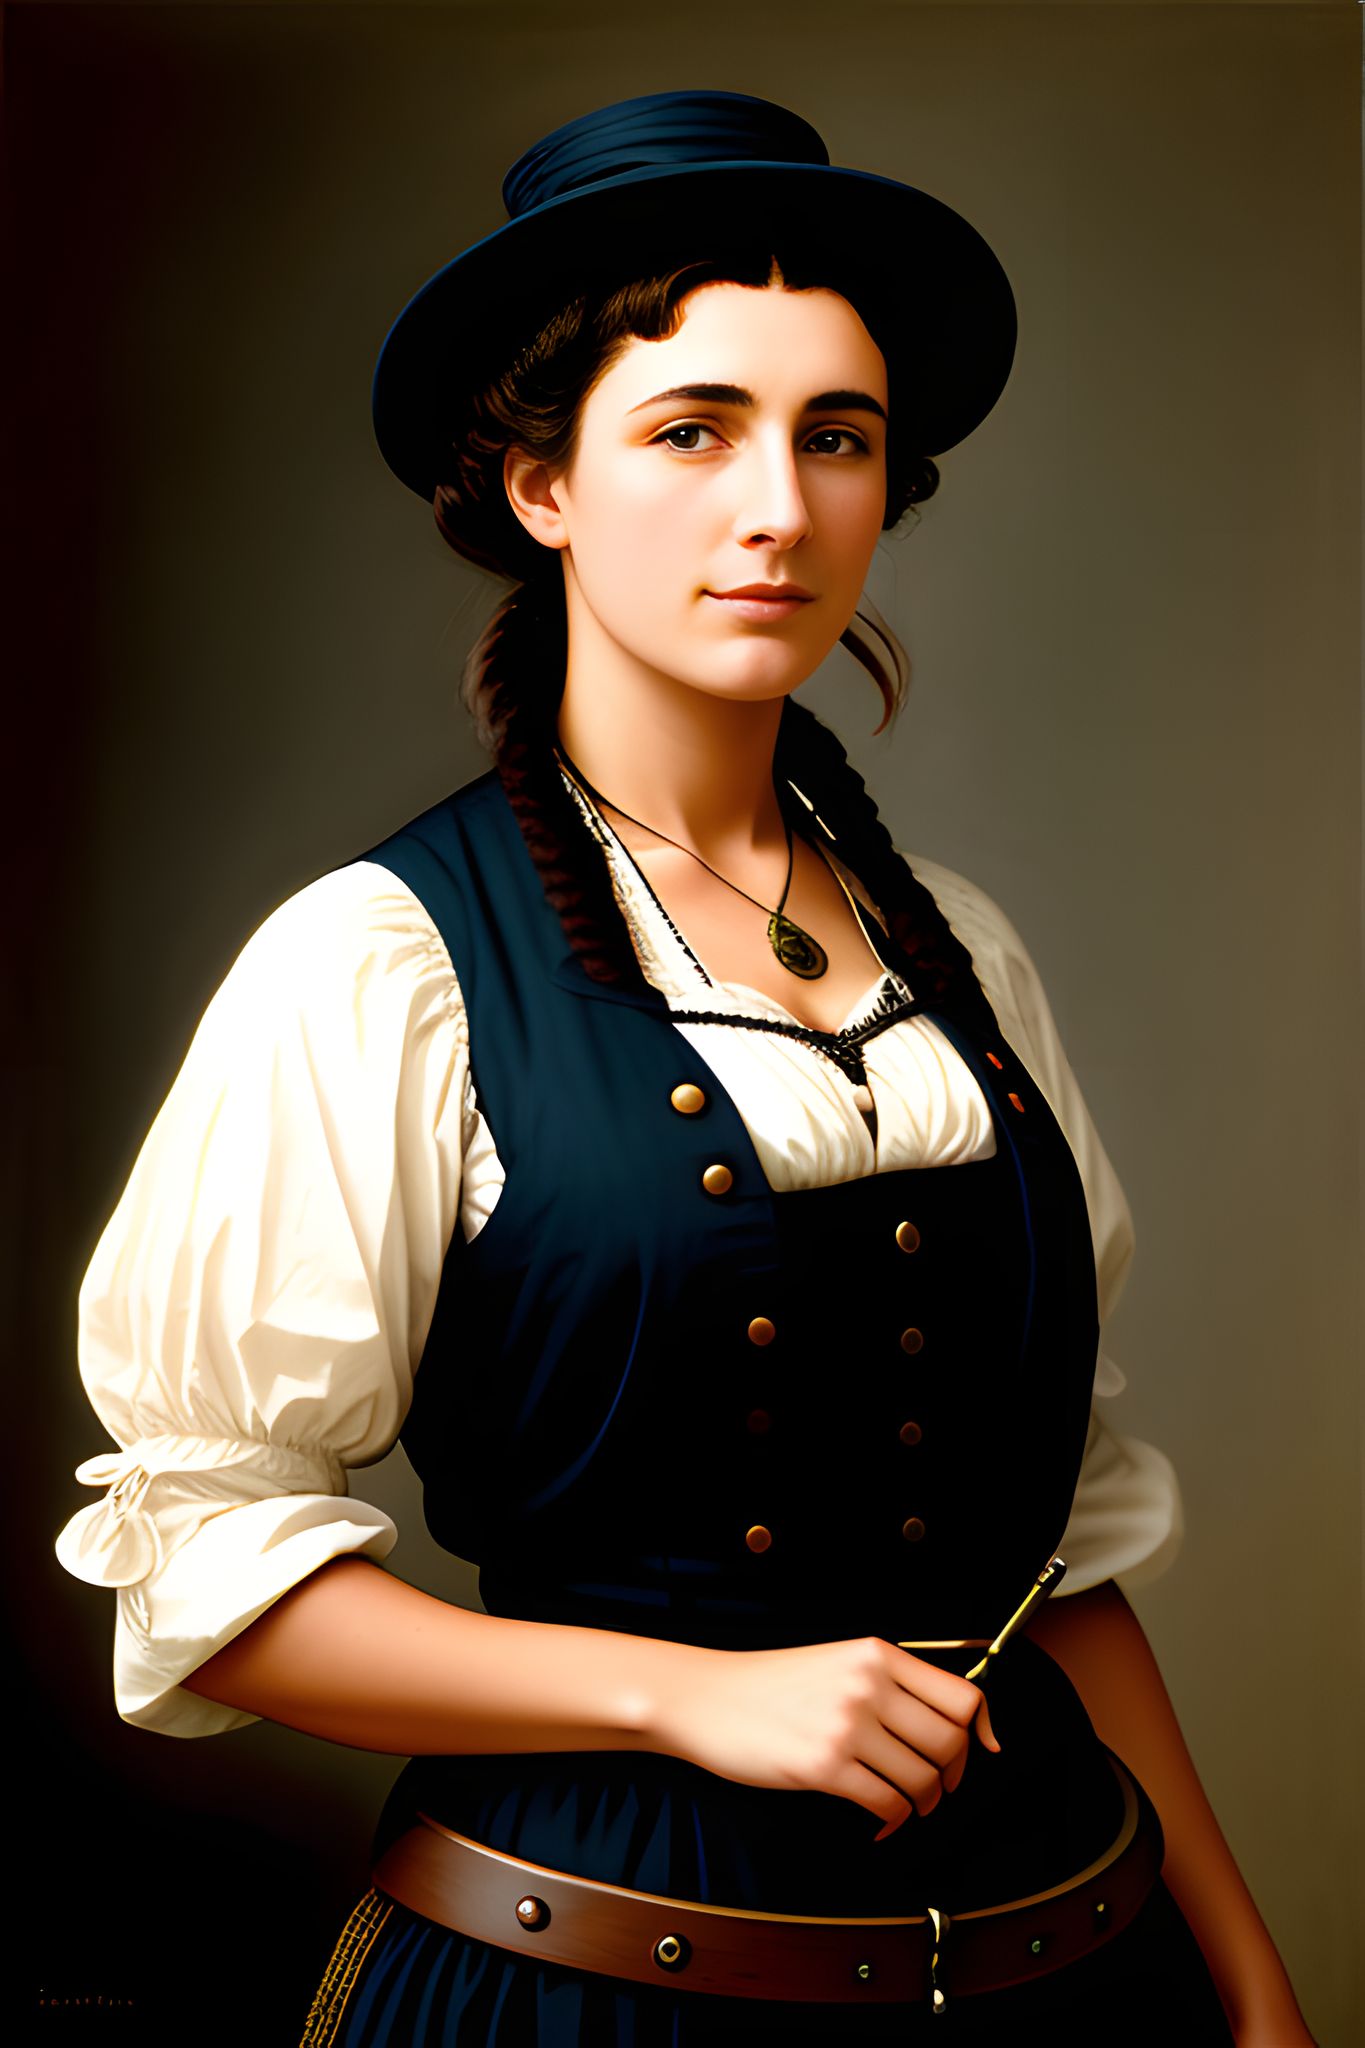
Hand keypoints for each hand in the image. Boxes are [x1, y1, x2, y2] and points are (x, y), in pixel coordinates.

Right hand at [656, 1635, 998, 1841]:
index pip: (962, 1695)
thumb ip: (888, 1683)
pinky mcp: (822, 1767)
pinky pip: (887, 1805)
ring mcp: (845, 1725)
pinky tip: (879, 1824)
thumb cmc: (769, 1684)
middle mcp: (868, 1685)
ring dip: (922, 1804)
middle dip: (952, 1775)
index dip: (981, 1730)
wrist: (706, 1697)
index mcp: (877, 1655)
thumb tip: (949, 1725)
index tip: (983, 1750)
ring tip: (905, 1806)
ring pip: (923, 1779)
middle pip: (951, 1743)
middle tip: (936, 1787)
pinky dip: (892, 1823)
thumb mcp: (837, 1662)